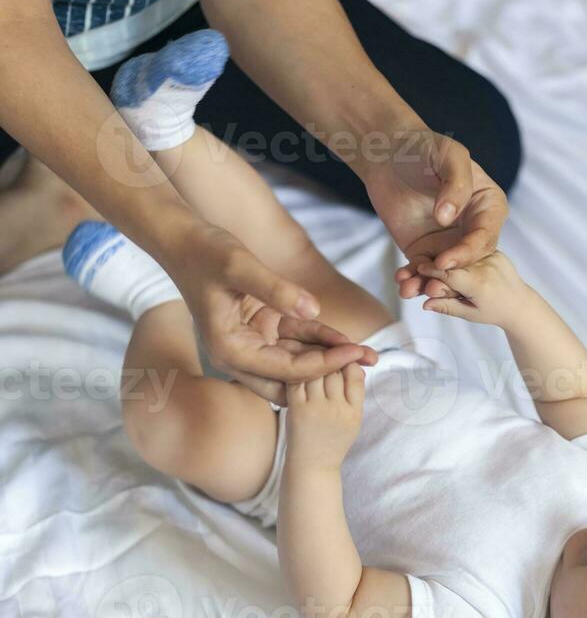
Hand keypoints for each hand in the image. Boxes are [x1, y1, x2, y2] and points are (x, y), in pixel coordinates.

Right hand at [165, 225, 376, 400]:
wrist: (185, 240)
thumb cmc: (206, 252)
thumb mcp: (241, 267)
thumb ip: (277, 289)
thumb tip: (314, 309)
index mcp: (231, 352)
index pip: (286, 369)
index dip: (324, 363)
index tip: (356, 353)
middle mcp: (241, 355)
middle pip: (294, 377)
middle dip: (330, 372)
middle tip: (369, 363)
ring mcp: (252, 343)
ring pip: (298, 360)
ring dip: (329, 357)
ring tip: (369, 353)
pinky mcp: (261, 328)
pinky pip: (296, 339)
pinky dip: (319, 338)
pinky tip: (347, 339)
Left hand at [286, 365, 365, 470]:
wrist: (313, 466)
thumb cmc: (333, 440)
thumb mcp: (353, 420)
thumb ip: (355, 394)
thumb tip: (354, 364)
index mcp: (354, 412)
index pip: (355, 375)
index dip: (348, 362)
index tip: (341, 361)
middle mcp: (337, 409)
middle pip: (335, 370)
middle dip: (329, 360)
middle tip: (322, 356)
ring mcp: (316, 409)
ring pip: (316, 372)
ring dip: (313, 364)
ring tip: (310, 362)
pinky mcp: (297, 409)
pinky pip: (298, 381)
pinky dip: (297, 374)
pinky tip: (297, 371)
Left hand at [364, 128, 507, 295]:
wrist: (388, 154)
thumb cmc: (424, 147)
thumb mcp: (448, 155)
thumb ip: (456, 184)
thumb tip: (448, 218)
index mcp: (488, 205)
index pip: (485, 235)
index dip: (467, 252)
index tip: (445, 261)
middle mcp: (472, 228)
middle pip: (469, 261)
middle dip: (452, 277)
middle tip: (432, 286)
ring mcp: (448, 241)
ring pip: (446, 272)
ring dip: (431, 284)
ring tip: (413, 290)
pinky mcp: (423, 249)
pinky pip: (421, 270)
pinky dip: (413, 281)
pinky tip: (402, 285)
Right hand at [418, 251, 530, 328]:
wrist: (520, 304)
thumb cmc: (494, 312)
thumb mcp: (470, 314)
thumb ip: (447, 307)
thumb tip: (425, 304)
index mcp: (479, 284)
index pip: (449, 275)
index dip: (432, 271)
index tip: (419, 268)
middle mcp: (486, 267)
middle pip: (453, 263)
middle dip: (438, 267)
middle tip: (423, 268)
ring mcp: (492, 257)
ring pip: (462, 256)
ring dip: (450, 262)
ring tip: (441, 269)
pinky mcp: (495, 252)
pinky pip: (472, 252)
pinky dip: (461, 258)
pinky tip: (456, 264)